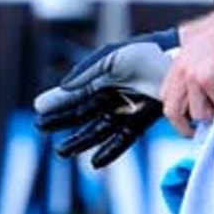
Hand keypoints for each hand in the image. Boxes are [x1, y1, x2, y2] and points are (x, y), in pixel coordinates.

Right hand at [34, 27, 178, 167]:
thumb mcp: (110, 58)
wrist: (173, 58)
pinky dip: (110, 150)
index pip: (75, 95)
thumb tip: (62, 88)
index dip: (58, 105)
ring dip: (81, 141)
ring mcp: (125, 109)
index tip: (39, 114)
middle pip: (82, 113)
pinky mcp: (141, 120)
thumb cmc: (143, 53)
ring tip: (63, 151)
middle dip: (62, 122)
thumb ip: (87, 73)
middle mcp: (110, 97)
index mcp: (101, 79)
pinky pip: (123, 138)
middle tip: (42, 130)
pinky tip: (96, 161)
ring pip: (98, 129)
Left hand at [160, 8, 213, 136]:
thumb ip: (190, 55)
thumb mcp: (198, 37)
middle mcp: (183, 69)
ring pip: (198, 113)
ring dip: (211, 114)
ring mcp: (195, 76)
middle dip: (184, 126)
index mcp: (178, 61)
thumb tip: (190, 71)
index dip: (176, 110)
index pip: (166, 95)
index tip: (185, 118)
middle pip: (173, 110)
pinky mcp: (210, 81)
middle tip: (197, 130)